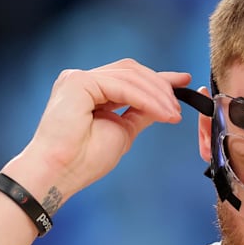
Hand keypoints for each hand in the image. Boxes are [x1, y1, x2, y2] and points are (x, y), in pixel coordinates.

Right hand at [20, 58, 190, 196]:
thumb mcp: (122, 131)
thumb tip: (162, 104)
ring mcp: (79, 79)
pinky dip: (145, 99)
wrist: (61, 172)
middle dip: (161, 86)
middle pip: (131, 72)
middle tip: (179, 107)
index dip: (158, 79)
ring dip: (157, 95)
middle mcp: (83, 81)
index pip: (129, 77)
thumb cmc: (83, 160)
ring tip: (173, 114)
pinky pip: (121, 86)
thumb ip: (139, 114)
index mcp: (91, 91)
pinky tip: (160, 111)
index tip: (183, 82)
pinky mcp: (78, 82)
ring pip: (130, 77)